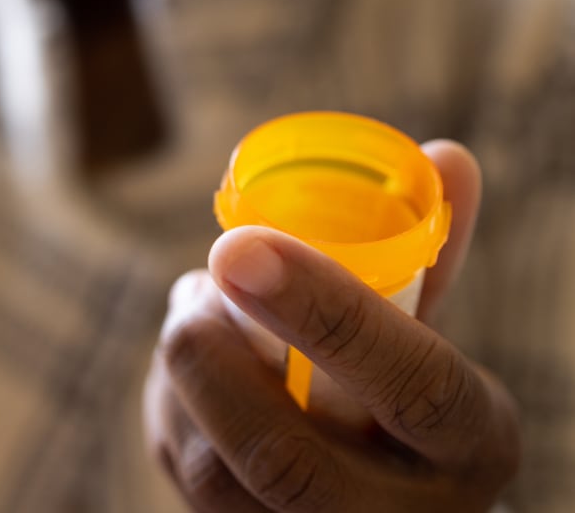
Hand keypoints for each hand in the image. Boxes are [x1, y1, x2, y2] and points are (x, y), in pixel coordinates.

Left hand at [143, 141, 520, 511]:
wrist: (388, 501)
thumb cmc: (404, 397)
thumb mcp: (431, 335)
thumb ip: (426, 253)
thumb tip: (442, 156)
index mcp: (464, 443)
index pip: (412, 385)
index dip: (328, 312)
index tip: (241, 244)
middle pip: (287, 459)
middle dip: (216, 358)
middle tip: (196, 284)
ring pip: (215, 473)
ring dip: (182, 373)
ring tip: (191, 308)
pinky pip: (183, 475)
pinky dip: (169, 405)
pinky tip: (186, 366)